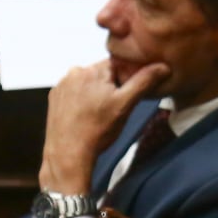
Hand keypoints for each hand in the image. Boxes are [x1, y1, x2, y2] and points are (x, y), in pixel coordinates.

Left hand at [36, 60, 169, 195]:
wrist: (68, 153)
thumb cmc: (97, 130)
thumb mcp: (126, 105)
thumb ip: (144, 82)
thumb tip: (162, 66)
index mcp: (94, 69)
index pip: (118, 65)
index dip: (125, 82)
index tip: (123, 98)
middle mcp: (75, 71)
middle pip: (102, 74)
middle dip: (109, 88)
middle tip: (111, 110)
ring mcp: (62, 84)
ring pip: (88, 83)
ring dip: (94, 94)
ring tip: (96, 115)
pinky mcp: (55, 96)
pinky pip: (74, 92)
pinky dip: (80, 100)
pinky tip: (84, 116)